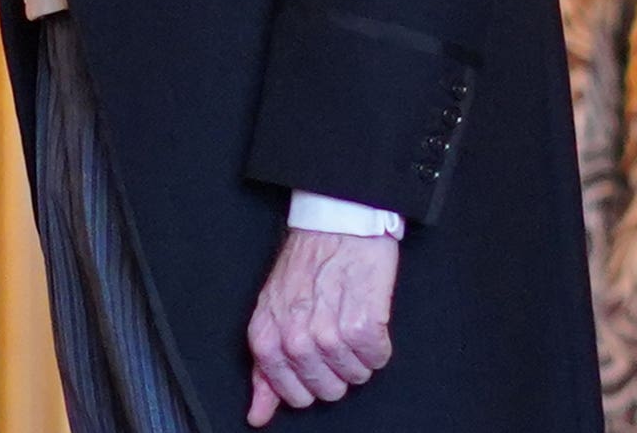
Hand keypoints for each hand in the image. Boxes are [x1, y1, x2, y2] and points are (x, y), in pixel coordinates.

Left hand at [246, 229, 398, 425]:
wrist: (336, 223)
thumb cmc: (306, 265)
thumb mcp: (272, 313)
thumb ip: (265, 369)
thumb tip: (258, 415)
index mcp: (267, 336)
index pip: (290, 394)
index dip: (308, 383)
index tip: (315, 361)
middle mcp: (295, 338)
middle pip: (327, 391)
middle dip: (336, 369)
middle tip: (334, 333)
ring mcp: (329, 333)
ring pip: (355, 377)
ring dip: (359, 355)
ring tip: (350, 321)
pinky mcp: (363, 325)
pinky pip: (377, 359)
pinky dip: (378, 345)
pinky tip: (368, 318)